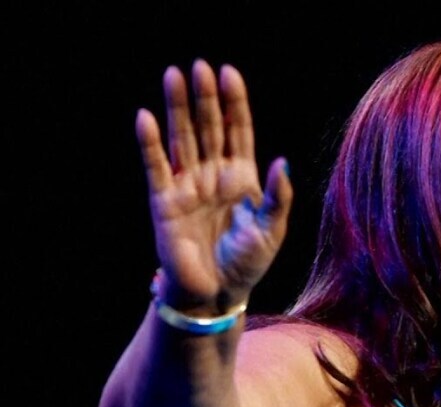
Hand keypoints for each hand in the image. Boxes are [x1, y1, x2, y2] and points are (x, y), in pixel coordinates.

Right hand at [137, 59, 291, 310]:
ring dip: (178, 108)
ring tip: (173, 75)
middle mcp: (213, 176)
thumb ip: (278, 196)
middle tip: (200, 65)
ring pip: (182, 138)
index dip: (234, 103)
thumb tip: (282, 161)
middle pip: (208, 127)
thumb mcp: (272, 230)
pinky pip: (156, 166)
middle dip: (205, 97)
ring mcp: (188, 186)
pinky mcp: (165, 201)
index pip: (237, 131)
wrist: (217, 295)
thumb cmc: (248, 265)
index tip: (229, 74)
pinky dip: (150, 143)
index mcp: (242, 179)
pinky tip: (146, 117)